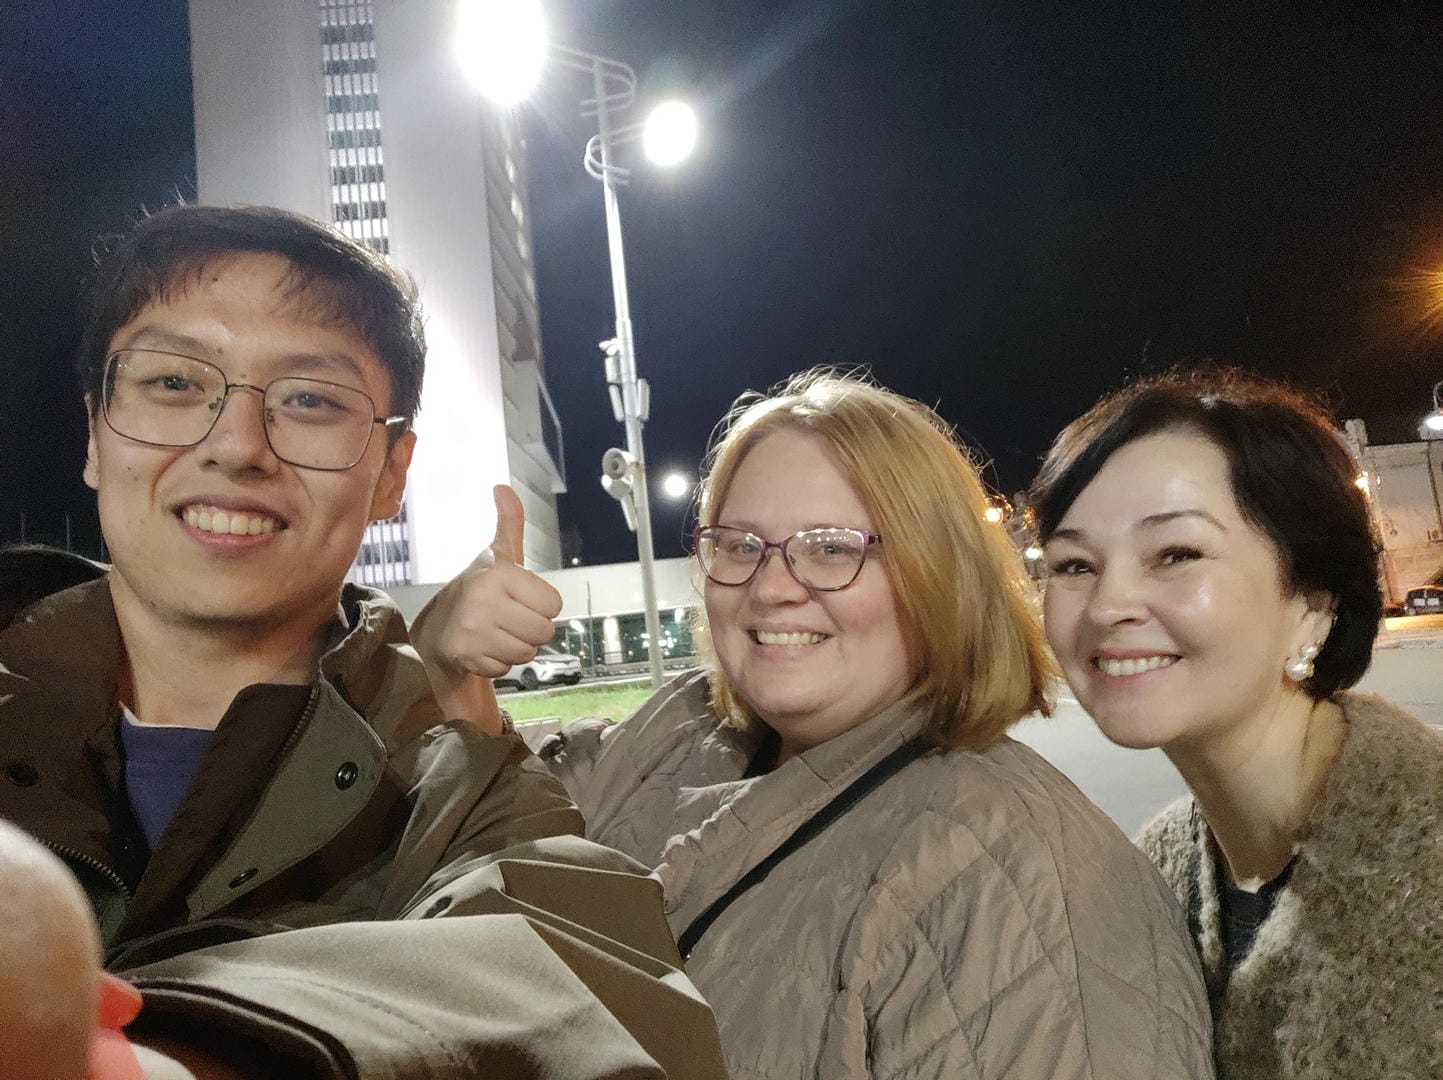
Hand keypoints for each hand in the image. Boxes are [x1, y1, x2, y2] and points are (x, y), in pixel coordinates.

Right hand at [411, 485, 562, 733]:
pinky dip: (499, 662)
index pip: (555, 604)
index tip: (520, 597)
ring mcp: (473, 632)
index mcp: (499, 574)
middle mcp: (483, 601)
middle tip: (509, 617)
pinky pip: (507, 669)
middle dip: (532, 628)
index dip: (541, 604)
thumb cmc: (479, 588)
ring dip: (517, 646)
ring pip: (528, 653)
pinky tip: (484, 646)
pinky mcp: (466, 657)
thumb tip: (503, 488)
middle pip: (545, 632)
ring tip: (497, 631)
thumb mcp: (498, 554)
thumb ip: (509, 523)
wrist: (437, 625)